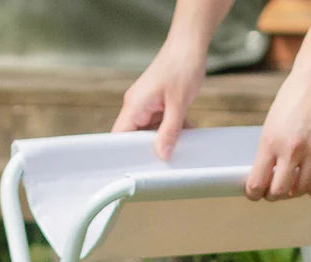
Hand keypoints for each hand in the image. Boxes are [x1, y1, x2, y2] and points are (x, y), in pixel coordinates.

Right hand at [112, 39, 206, 159]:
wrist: (190, 44)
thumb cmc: (181, 66)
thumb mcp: (178, 104)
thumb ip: (170, 131)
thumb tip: (163, 154)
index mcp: (134, 105)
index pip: (119, 136)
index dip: (124, 154)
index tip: (135, 168)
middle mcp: (137, 106)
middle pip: (135, 138)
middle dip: (149, 150)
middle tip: (163, 164)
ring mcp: (148, 105)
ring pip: (151, 133)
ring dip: (165, 140)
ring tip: (179, 147)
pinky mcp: (159, 104)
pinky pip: (162, 124)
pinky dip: (173, 130)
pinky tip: (187, 133)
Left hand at [245, 68, 310, 200]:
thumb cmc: (293, 99)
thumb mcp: (272, 124)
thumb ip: (270, 151)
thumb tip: (269, 177)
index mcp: (271, 141)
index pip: (258, 182)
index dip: (254, 193)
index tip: (254, 193)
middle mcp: (292, 149)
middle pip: (280, 191)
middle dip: (274, 196)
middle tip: (273, 193)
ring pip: (303, 189)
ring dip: (296, 192)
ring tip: (293, 187)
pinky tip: (310, 186)